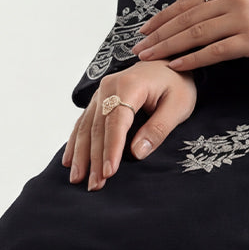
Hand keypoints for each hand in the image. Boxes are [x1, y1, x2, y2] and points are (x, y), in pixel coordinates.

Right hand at [62, 61, 196, 189]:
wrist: (170, 64)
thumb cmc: (177, 84)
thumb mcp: (178, 105)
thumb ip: (158, 128)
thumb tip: (137, 152)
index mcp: (130, 85)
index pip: (117, 123)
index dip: (112, 149)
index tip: (108, 172)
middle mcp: (109, 87)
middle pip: (98, 128)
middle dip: (95, 159)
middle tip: (95, 185)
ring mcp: (101, 93)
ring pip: (86, 127)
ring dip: (81, 155)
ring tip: (77, 179)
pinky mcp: (98, 100)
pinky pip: (83, 122)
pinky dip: (75, 142)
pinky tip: (69, 160)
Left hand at [130, 0, 248, 71]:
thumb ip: (234, 3)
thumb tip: (208, 15)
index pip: (190, 2)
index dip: (164, 16)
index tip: (146, 29)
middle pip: (186, 18)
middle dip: (158, 33)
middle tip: (138, 46)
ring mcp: (243, 19)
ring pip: (195, 34)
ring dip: (167, 46)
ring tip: (148, 57)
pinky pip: (214, 52)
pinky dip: (191, 59)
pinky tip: (176, 66)